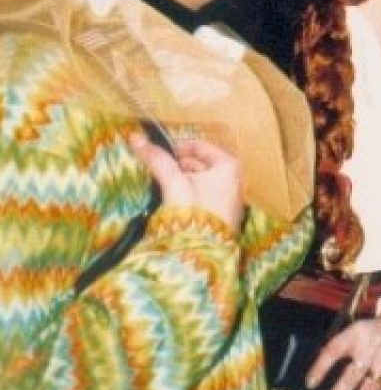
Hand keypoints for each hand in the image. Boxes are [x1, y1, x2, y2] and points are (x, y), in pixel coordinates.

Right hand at [129, 132, 243, 233]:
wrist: (203, 251)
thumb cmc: (193, 212)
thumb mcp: (174, 182)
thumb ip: (157, 160)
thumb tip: (136, 138)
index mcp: (229, 165)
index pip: (199, 146)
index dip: (176, 147)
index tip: (157, 152)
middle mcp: (235, 178)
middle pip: (200, 163)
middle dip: (177, 165)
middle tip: (157, 169)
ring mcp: (230, 196)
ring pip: (200, 179)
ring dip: (181, 180)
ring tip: (163, 185)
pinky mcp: (222, 212)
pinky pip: (204, 194)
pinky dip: (189, 193)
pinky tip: (174, 200)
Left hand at [306, 299, 380, 389]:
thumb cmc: (375, 334)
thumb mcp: (357, 332)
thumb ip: (342, 350)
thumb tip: (320, 379)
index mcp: (356, 332)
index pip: (334, 349)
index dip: (320, 367)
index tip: (310, 384)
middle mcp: (372, 342)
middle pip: (352, 375)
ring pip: (370, 387)